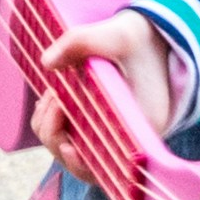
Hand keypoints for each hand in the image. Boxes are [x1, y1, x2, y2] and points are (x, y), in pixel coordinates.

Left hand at [33, 9, 180, 179]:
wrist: (152, 38)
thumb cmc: (140, 39)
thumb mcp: (119, 34)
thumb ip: (84, 41)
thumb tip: (47, 63)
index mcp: (143, 129)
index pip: (111, 166)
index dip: (84, 164)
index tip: (66, 145)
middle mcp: (130, 142)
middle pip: (83, 165)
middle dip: (56, 134)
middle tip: (53, 96)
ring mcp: (112, 137)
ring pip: (70, 152)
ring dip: (50, 127)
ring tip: (53, 92)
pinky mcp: (99, 129)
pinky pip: (69, 139)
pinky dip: (52, 124)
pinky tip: (51, 100)